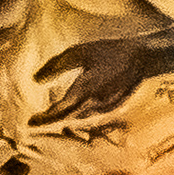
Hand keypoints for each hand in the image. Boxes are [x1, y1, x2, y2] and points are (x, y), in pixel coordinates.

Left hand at [35, 31, 169, 122]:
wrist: (143, 57)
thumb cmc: (109, 51)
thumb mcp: (78, 53)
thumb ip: (56, 67)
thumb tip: (35, 80)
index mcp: (84, 91)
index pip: (60, 111)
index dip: (44, 119)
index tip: (30, 123)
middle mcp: (95, 104)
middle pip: (69, 118)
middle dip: (52, 121)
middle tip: (36, 122)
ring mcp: (106, 107)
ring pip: (80, 118)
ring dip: (66, 118)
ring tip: (53, 117)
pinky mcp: (114, 106)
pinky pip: (92, 114)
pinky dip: (80, 114)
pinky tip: (76, 110)